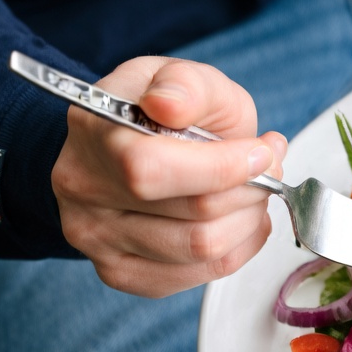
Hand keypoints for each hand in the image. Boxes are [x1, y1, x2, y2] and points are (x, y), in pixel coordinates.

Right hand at [51, 57, 285, 297]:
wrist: (124, 147)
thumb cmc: (162, 112)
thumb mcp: (181, 76)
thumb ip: (186, 84)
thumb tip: (170, 104)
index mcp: (94, 131)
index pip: (155, 170)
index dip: (224, 167)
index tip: (262, 152)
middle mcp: (83, 189)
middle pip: (194, 214)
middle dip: (251, 191)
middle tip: (268, 168)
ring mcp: (96, 237)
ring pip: (204, 249)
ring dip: (249, 220)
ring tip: (254, 192)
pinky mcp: (119, 272)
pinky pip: (201, 275)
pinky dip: (238, 248)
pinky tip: (238, 220)